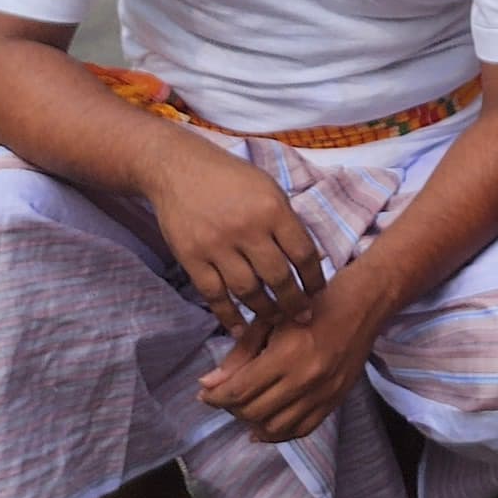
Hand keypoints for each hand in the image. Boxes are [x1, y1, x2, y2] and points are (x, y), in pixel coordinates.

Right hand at [144, 136, 325, 335]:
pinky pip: (214, 295)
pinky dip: (228, 315)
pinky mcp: (192, 258)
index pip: (302, 253)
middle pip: (278, 277)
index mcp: (273, 209)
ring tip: (277, 321)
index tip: (319, 292)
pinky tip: (240, 328)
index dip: (314, 278)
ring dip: (265, 310)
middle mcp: (247, 229)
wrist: (178, 169)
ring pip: (248, 290)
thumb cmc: (231, 177)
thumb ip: (285, 222)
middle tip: (303, 317)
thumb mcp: (268, 189)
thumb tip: (308, 258)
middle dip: (294, 302)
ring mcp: (217, 246)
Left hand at [197, 278, 383, 442]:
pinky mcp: (335, 401)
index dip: (214, 397)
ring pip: (275, 427)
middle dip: (231, 407)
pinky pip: (302, 429)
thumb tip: (209, 383)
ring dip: (253, 421)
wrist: (364, 304)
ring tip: (246, 407)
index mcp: (287, 355)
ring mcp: (323, 394)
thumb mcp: (272, 319)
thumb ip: (240, 353)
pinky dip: (280, 433)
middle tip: (225, 395)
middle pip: (253, 411)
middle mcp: (305, 380)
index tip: (205, 393)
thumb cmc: (313, 304)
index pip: (239, 391)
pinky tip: (265, 426)